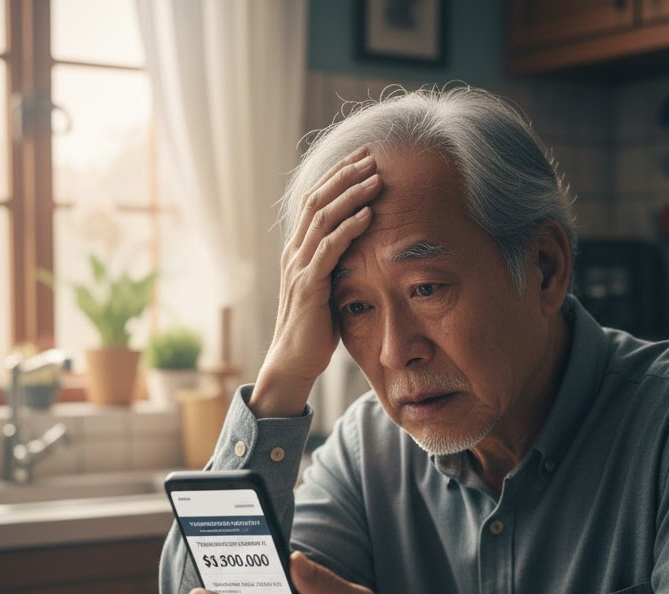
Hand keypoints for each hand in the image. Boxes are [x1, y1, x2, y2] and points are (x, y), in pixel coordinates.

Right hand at [250, 148, 382, 417]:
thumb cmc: (314, 330)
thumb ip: (336, 267)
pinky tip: (368, 215)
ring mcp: (299, 268)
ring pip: (323, 219)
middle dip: (345, 175)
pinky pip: (329, 250)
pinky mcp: (309, 286)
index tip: (361, 159)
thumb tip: (360, 252)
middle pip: (317, 201)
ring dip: (351, 196)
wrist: (293, 362)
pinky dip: (349, 229)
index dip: (336, 177)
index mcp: (297, 251)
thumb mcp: (326, 290)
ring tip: (376, 179)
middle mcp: (294, 253)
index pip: (314, 202)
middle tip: (371, 156)